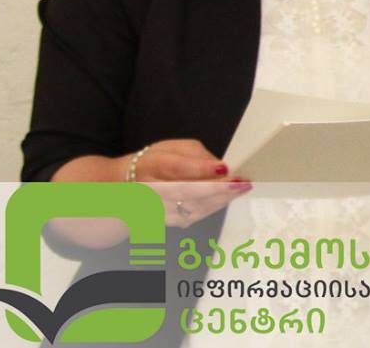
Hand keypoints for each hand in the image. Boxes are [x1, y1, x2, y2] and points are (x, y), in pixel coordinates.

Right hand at [134, 139, 250, 227]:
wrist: (128, 185)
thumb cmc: (155, 163)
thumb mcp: (174, 148)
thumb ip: (196, 155)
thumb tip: (219, 166)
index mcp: (152, 165)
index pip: (177, 168)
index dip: (202, 169)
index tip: (224, 168)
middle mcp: (151, 189)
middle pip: (186, 192)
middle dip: (217, 188)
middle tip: (241, 183)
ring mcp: (155, 209)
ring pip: (191, 208)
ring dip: (219, 200)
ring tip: (240, 189)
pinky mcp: (163, 222)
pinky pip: (192, 218)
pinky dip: (211, 208)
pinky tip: (226, 199)